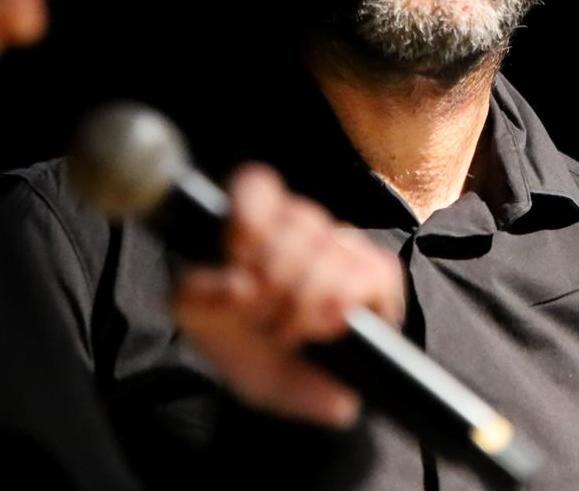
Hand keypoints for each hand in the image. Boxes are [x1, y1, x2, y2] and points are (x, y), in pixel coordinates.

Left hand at [169, 164, 406, 427]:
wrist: (287, 393)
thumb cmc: (241, 346)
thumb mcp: (202, 323)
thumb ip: (199, 296)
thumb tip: (238, 286)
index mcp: (255, 224)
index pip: (258, 185)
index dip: (251, 219)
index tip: (240, 259)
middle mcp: (302, 228)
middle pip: (298, 221)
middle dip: (276, 282)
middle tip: (262, 317)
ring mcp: (344, 247)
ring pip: (330, 254)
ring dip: (306, 304)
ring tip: (289, 332)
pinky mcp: (378, 275)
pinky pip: (370, 275)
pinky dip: (344, 306)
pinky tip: (328, 328)